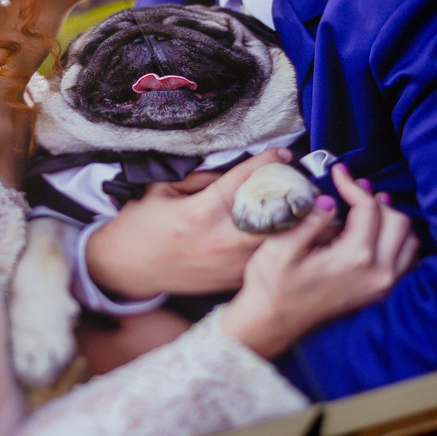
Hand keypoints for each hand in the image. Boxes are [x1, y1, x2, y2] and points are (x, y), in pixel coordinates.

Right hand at [85, 150, 290, 299]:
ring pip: (275, 244)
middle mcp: (219, 239)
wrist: (127, 268)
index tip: (282, 155)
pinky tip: (291, 239)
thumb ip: (199, 179)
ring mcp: (228, 263)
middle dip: (291, 198)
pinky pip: (264, 263)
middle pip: (271, 216)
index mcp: (200, 212)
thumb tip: (232, 171)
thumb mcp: (162, 190)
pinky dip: (280, 250)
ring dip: (294, 227)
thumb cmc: (142, 226)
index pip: (242, 182)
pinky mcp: (230, 280)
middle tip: (304, 185)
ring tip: (309, 211)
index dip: (266, 164)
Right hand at [220, 164, 418, 357]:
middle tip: (352, 189)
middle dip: (375, 200)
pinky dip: (399, 242)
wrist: (272, 322)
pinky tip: (378, 234)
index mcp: (353, 258)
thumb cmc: (271, 285)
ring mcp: (382, 286)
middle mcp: (376, 273)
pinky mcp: (380, 293)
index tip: (337, 173)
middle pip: (397, 221)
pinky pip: (407, 261)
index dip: (353, 184)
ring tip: (368, 207)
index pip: (368, 208)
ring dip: (391, 219)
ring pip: (409, 240)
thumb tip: (330, 200)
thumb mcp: (279, 249)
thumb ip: (308, 221)